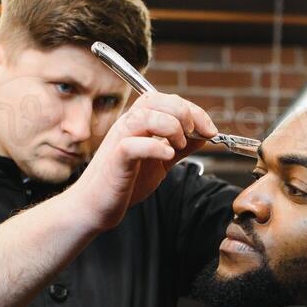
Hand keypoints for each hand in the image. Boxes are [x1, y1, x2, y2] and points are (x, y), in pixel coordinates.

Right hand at [69, 91, 218, 232]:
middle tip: (193, 135)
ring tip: (178, 147)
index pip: (167, 100)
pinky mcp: (115, 161)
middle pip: (156, 100)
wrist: (96, 206)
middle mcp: (128, 126)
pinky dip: (154, 148)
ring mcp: (120, 141)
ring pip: (145, 116)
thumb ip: (179, 147)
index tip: (210, 129)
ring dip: (170, 127)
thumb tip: (202, 135)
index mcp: (138, 123)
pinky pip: (133, 145)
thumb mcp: (160, 162)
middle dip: (183, 114)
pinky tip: (167, 157)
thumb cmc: (125, 183)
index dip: (193, 110)